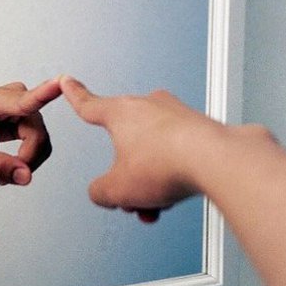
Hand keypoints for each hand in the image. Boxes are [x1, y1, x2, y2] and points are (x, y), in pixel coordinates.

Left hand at [0, 79, 60, 184]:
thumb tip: (27, 177)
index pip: (26, 100)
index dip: (46, 93)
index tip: (63, 81)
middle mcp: (17, 96)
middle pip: (38, 137)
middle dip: (24, 162)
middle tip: (2, 179)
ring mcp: (27, 104)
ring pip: (42, 142)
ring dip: (26, 162)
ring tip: (3, 171)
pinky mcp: (30, 114)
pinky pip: (40, 142)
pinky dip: (27, 158)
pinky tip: (10, 163)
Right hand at [60, 75, 220, 221]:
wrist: (217, 161)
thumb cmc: (168, 164)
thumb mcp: (117, 188)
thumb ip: (100, 191)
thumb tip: (103, 192)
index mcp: (120, 113)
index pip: (89, 105)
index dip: (74, 96)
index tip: (68, 82)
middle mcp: (147, 107)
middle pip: (124, 144)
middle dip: (126, 173)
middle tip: (131, 196)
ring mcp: (175, 114)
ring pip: (151, 152)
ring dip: (149, 180)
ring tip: (157, 203)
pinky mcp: (197, 126)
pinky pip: (174, 153)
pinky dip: (171, 174)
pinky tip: (175, 194)